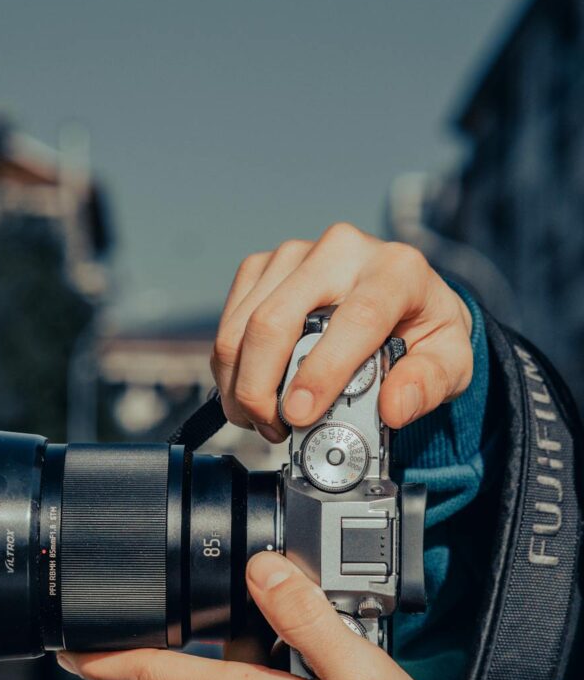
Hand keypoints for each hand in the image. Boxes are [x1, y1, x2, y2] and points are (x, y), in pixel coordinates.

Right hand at [211, 224, 472, 441]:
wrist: (403, 299)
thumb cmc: (422, 331)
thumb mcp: (450, 361)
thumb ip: (428, 385)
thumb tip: (395, 408)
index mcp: (395, 269)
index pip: (354, 318)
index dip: (322, 371)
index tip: (300, 414)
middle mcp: (342, 250)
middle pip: (277, 320)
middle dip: (262, 388)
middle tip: (275, 429)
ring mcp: (295, 254)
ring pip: (243, 325)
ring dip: (241, 385)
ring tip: (263, 419)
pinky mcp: (263, 266)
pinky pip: (229, 322)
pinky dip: (232, 369)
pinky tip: (252, 392)